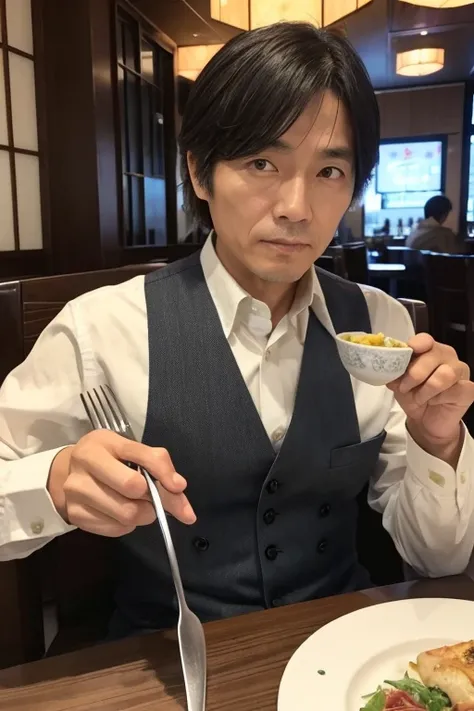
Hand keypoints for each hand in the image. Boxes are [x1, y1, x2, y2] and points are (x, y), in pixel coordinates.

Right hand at [48, 430, 195, 536]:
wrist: (70, 473)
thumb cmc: (109, 459)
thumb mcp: (131, 451)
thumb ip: (158, 465)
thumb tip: (180, 488)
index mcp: (103, 442)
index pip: (142, 456)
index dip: (164, 473)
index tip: (178, 486)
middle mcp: (85, 464)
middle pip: (133, 487)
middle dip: (152, 497)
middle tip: (153, 498)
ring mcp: (76, 490)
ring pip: (126, 514)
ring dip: (143, 514)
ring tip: (138, 505)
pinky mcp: (75, 514)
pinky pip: (115, 529)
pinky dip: (127, 525)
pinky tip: (120, 513)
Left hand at [387, 334, 473, 460]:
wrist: (424, 422)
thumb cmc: (413, 397)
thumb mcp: (398, 384)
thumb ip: (395, 373)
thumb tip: (386, 368)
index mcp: (429, 350)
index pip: (425, 340)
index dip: (417, 344)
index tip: (409, 350)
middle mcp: (446, 357)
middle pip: (433, 355)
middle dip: (415, 373)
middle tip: (405, 387)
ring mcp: (460, 371)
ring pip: (445, 374)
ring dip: (427, 389)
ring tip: (419, 398)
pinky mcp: (468, 389)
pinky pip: (456, 390)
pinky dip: (441, 398)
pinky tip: (436, 402)